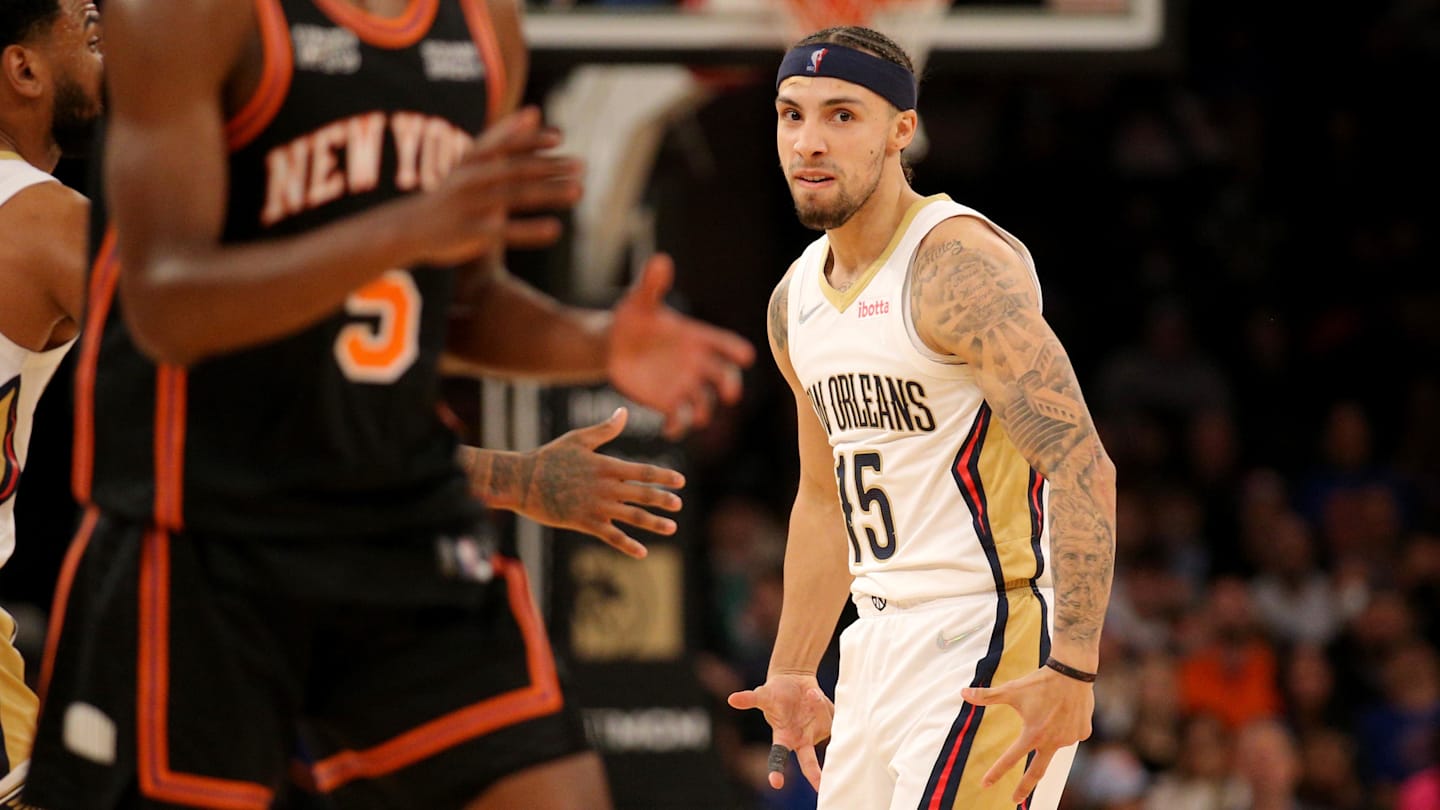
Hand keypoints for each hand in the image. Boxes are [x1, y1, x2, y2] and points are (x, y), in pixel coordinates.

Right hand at [414, 106, 582, 265]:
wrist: (409, 228)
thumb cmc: (451, 193)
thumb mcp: (474, 162)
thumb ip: (504, 137)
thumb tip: (534, 111)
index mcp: (474, 161)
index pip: (504, 144)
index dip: (531, 139)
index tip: (559, 138)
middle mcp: (472, 179)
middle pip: (516, 169)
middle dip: (550, 166)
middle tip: (582, 166)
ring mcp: (471, 205)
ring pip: (515, 196)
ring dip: (549, 193)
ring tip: (579, 191)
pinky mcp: (472, 233)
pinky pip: (505, 231)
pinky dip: (531, 230)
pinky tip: (555, 230)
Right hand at [516, 407, 683, 557]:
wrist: (522, 481)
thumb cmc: (549, 457)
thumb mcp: (578, 439)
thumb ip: (604, 429)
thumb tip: (623, 412)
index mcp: (606, 465)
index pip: (642, 471)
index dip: (663, 476)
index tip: (680, 481)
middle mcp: (605, 487)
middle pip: (642, 494)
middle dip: (663, 500)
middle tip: (678, 505)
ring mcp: (596, 506)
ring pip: (632, 516)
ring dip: (653, 523)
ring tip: (671, 528)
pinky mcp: (584, 522)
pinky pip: (611, 536)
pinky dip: (628, 545)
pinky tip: (643, 552)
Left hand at [608, 254, 755, 438]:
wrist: (613, 345)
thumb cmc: (632, 318)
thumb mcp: (640, 301)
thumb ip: (651, 285)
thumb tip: (660, 260)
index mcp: (697, 338)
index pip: (723, 344)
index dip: (735, 349)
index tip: (746, 356)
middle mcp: (698, 363)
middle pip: (723, 377)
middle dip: (729, 384)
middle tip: (729, 392)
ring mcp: (686, 385)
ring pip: (705, 403)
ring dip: (704, 411)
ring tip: (697, 416)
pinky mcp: (669, 402)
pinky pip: (680, 419)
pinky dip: (678, 425)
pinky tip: (669, 428)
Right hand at [727, 673, 832, 791]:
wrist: (795, 681)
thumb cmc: (775, 691)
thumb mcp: (762, 694)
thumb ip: (749, 699)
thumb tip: (731, 699)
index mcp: (783, 737)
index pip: (778, 757)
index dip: (776, 769)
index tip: (776, 783)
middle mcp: (800, 739)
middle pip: (808, 761)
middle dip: (814, 773)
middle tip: (820, 785)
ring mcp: (816, 733)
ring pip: (824, 723)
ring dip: (817, 705)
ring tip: (808, 694)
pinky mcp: (828, 724)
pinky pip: (831, 714)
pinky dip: (823, 703)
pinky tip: (815, 697)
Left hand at [960, 667, 1094, 802]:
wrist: (1072, 671)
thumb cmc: (1039, 682)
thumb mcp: (1011, 690)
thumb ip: (987, 696)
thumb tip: (962, 693)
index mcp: (1033, 734)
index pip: (1010, 759)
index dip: (996, 772)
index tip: (985, 784)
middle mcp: (1052, 741)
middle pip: (1037, 772)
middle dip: (1025, 788)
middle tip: (1015, 800)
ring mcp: (1069, 739)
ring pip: (1055, 743)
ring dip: (1050, 734)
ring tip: (1052, 709)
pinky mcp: (1083, 733)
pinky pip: (1070, 734)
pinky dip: (1065, 726)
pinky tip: (1065, 710)